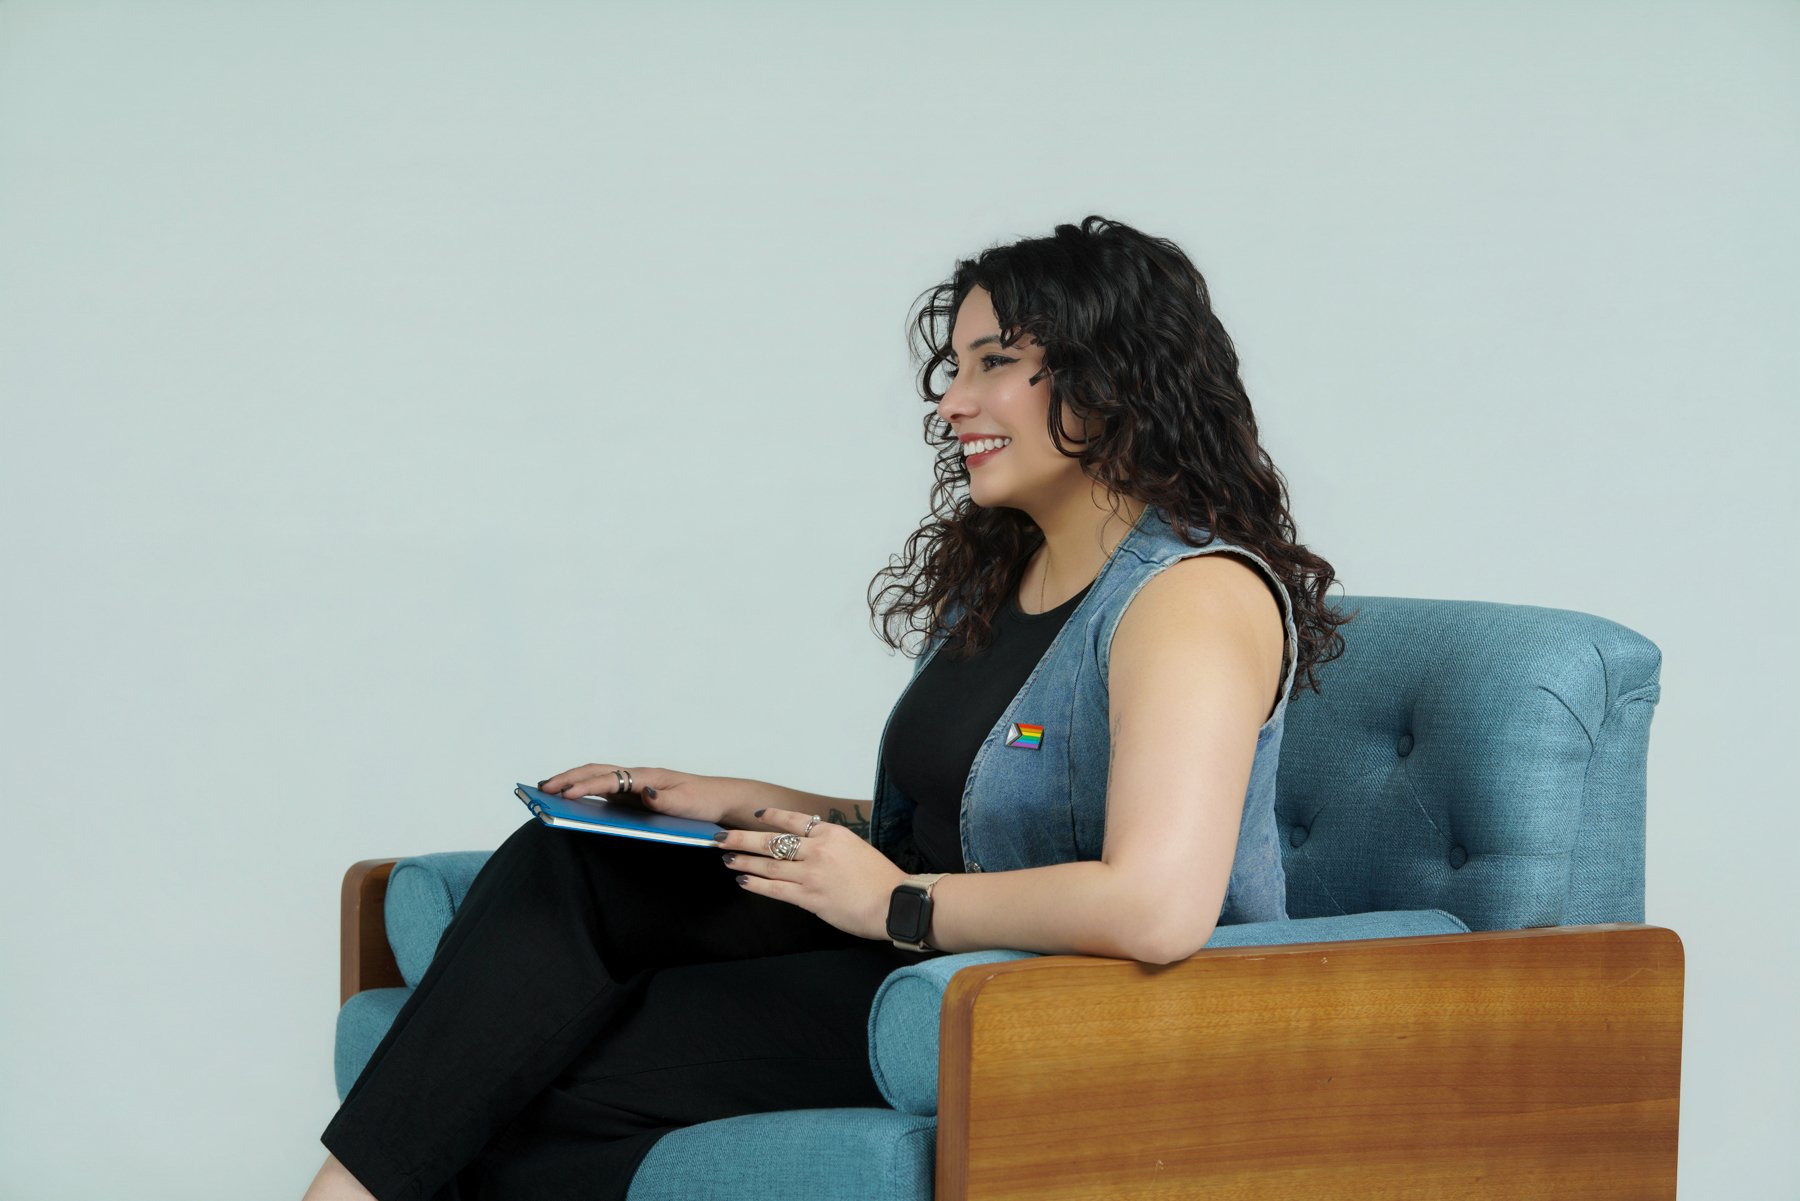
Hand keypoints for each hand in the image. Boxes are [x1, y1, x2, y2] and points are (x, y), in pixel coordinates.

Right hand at [536, 764, 727, 825]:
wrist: (718, 800)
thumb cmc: (703, 800)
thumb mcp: (687, 803)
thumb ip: (665, 799)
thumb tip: (642, 793)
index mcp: (646, 776)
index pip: (609, 778)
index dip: (585, 786)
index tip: (564, 795)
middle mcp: (636, 777)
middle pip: (595, 772)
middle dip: (567, 779)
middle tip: (540, 789)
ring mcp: (633, 786)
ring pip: (596, 779)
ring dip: (571, 783)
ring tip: (546, 791)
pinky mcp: (633, 797)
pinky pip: (603, 792)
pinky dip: (583, 792)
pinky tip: (570, 801)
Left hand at [718, 808, 909, 940]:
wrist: (893, 902)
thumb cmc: (881, 879)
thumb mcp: (857, 848)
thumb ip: (832, 846)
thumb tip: (809, 848)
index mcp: (832, 834)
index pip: (793, 820)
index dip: (771, 817)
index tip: (755, 815)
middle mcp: (818, 850)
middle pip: (771, 841)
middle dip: (742, 838)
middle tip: (721, 837)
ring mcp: (811, 874)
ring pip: (768, 865)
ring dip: (744, 861)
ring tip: (727, 859)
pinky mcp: (809, 898)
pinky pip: (776, 889)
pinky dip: (756, 885)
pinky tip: (743, 881)